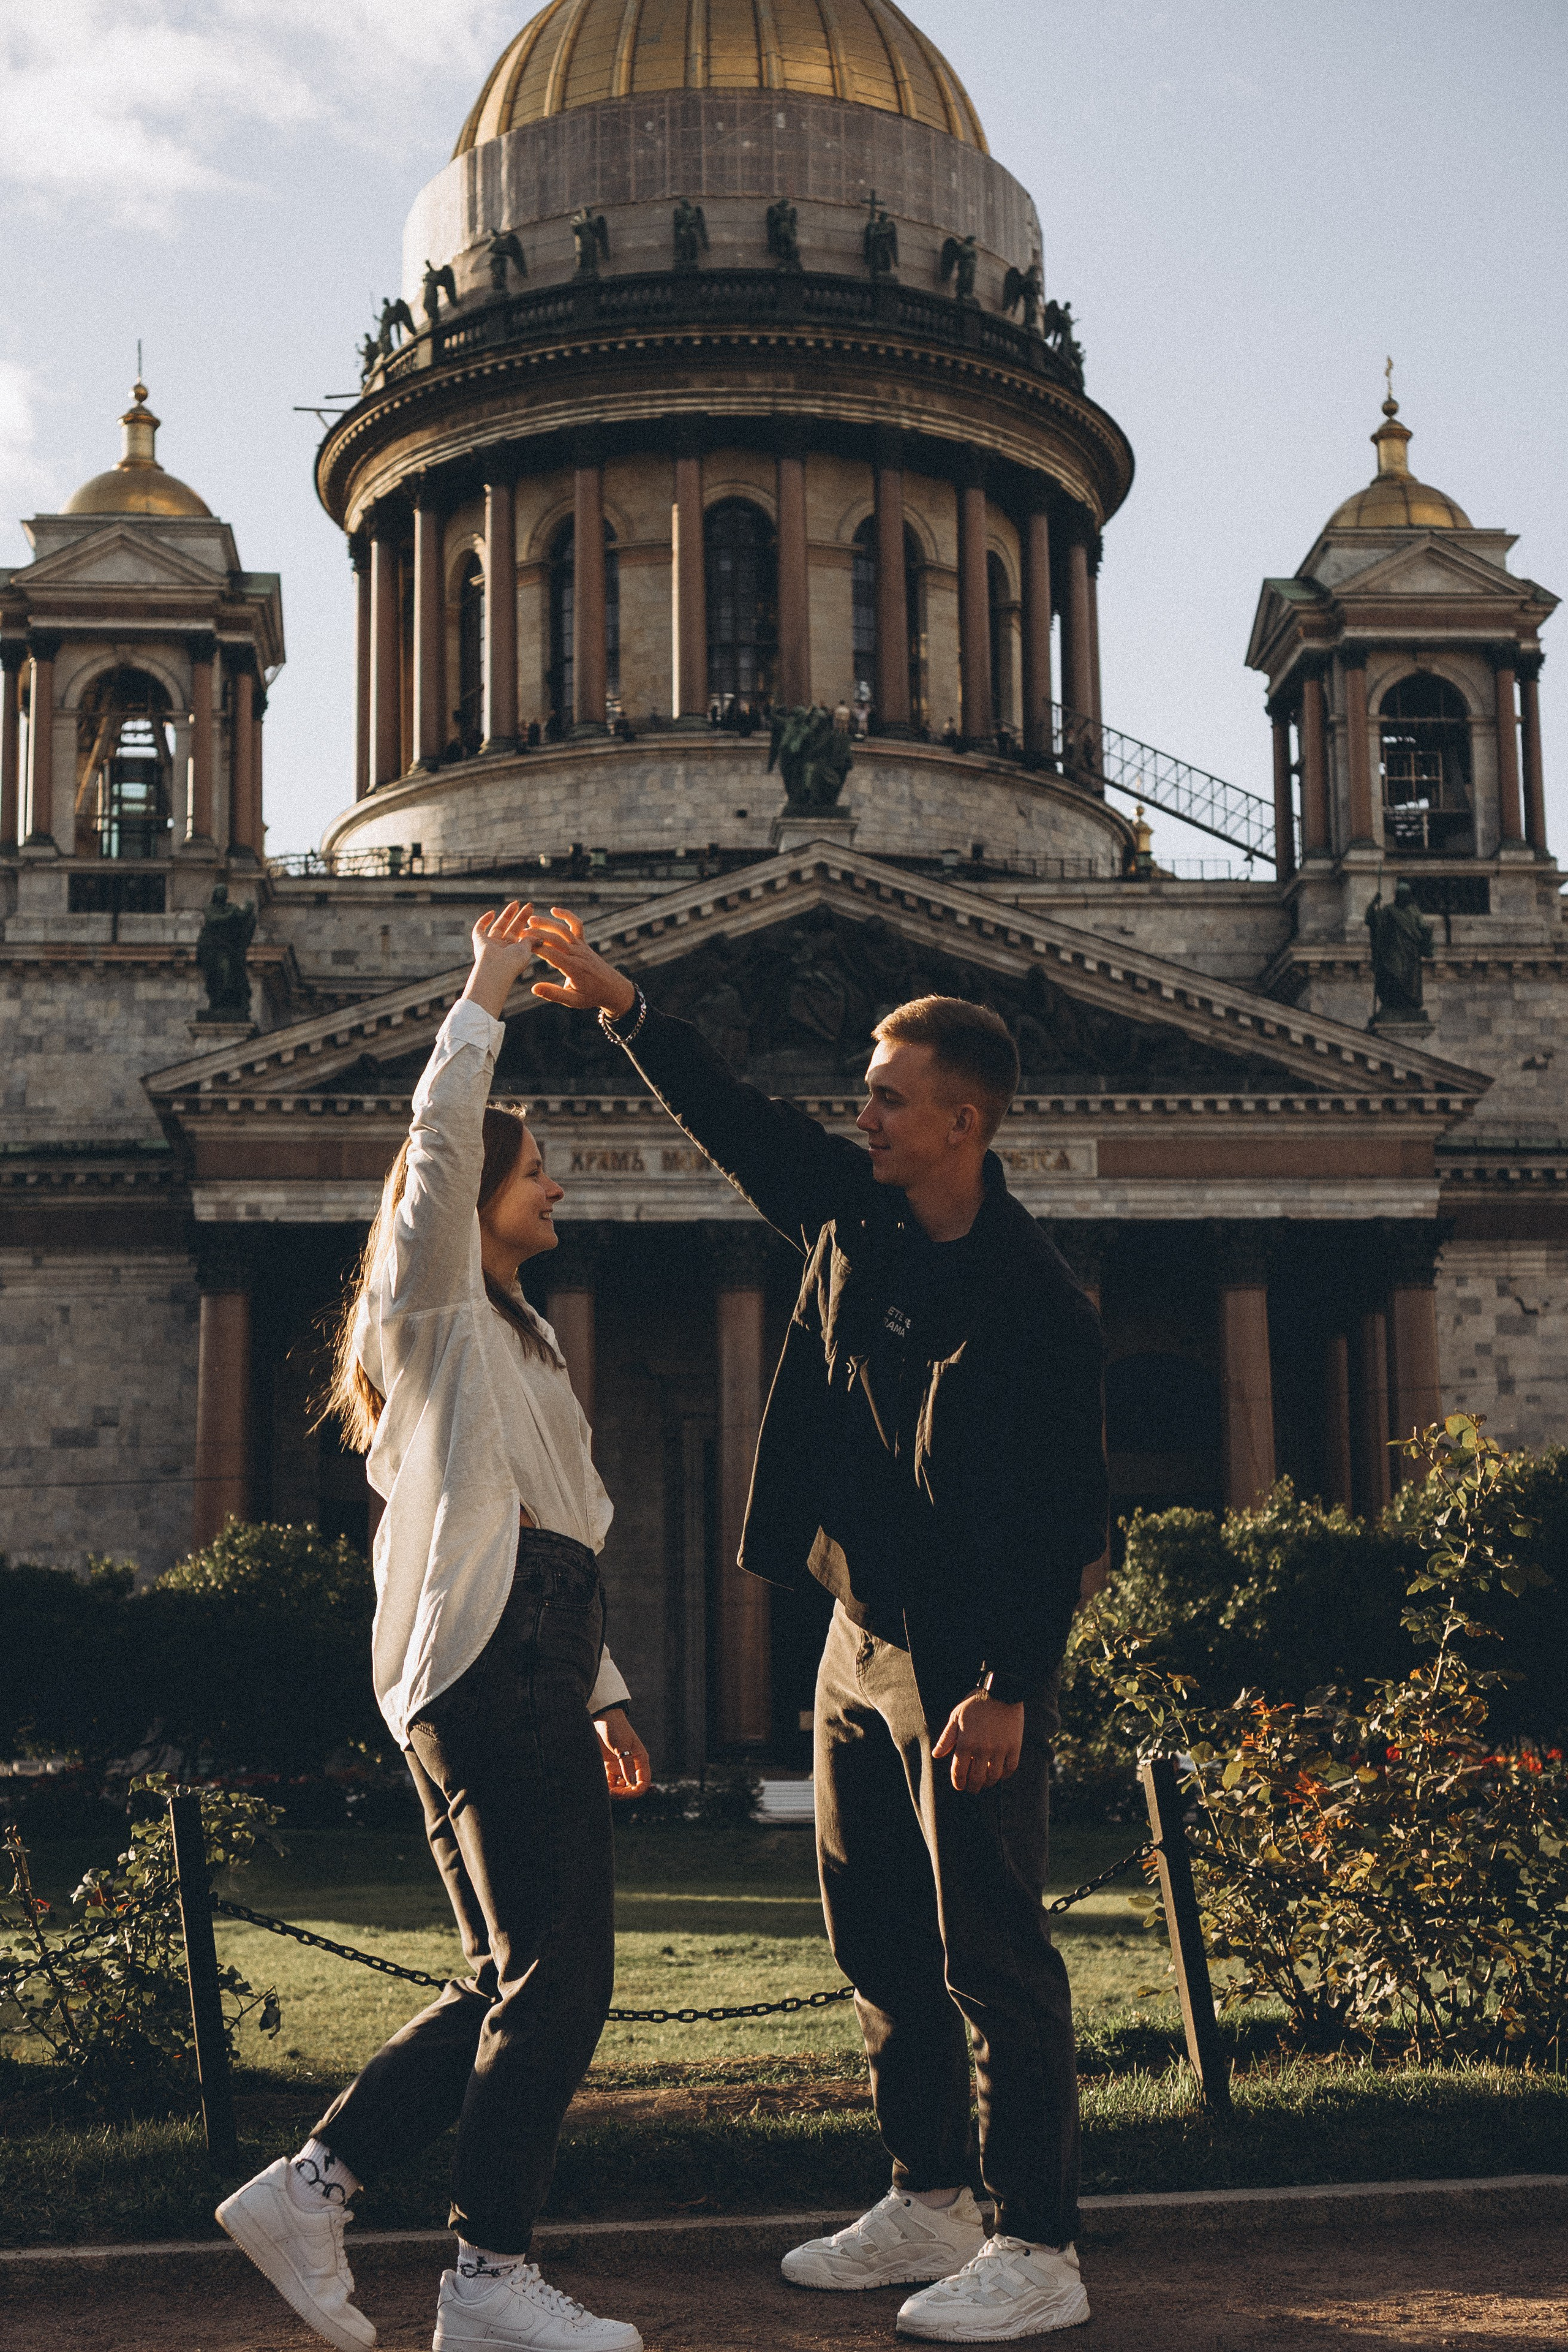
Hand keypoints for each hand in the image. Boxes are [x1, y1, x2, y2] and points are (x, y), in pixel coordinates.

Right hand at [462, 901, 539, 1019]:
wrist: (496, 969)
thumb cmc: (512, 963)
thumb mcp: (526, 950)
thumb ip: (530, 941)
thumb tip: (538, 937)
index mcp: (513, 952)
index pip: (521, 935)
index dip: (527, 924)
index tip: (533, 914)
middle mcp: (502, 948)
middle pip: (512, 929)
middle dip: (520, 917)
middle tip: (529, 905)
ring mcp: (490, 944)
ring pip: (499, 926)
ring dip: (507, 915)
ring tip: (516, 904)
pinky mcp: (478, 941)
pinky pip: (479, 929)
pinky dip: (484, 920)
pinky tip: (492, 912)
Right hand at [520, 907, 636, 1019]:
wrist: (614, 989)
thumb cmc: (591, 996)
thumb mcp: (573, 1001)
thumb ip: (553, 994)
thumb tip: (533, 988)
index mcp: (574, 969)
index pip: (552, 955)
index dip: (537, 948)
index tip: (522, 944)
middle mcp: (578, 955)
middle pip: (556, 939)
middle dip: (538, 934)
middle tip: (520, 931)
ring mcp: (582, 947)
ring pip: (564, 930)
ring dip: (547, 923)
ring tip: (531, 919)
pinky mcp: (584, 943)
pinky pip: (577, 925)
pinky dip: (567, 915)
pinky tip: (554, 910)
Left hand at [594, 1707, 651, 1798]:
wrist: (601, 1717)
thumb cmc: (614, 1727)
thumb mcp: (621, 1745)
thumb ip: (625, 1764)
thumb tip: (631, 1783)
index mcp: (640, 1759)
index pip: (643, 1782)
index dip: (635, 1791)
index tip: (622, 1793)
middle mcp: (632, 1765)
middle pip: (632, 1787)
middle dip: (624, 1793)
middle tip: (612, 1792)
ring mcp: (620, 1766)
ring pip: (621, 1787)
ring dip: (615, 1791)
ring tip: (606, 1789)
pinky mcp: (609, 1765)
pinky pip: (611, 1782)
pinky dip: (607, 1786)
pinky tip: (602, 1785)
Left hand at [931, 1692, 1024, 1793]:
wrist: (1001, 1690)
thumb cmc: (975, 1703)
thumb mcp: (956, 1716)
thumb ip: (947, 1738)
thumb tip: (936, 1755)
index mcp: (966, 1743)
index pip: (959, 1772)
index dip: (958, 1783)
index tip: (959, 1786)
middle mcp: (982, 1750)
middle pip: (977, 1779)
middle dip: (972, 1787)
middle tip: (972, 1789)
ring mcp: (1000, 1749)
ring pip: (994, 1777)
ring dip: (988, 1783)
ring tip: (985, 1783)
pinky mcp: (1014, 1747)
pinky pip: (1010, 1768)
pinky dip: (1005, 1775)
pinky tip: (1000, 1774)